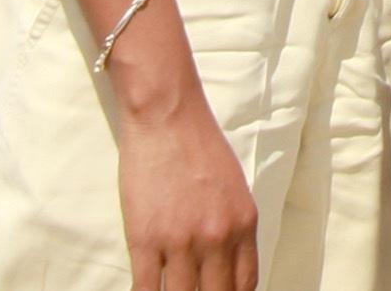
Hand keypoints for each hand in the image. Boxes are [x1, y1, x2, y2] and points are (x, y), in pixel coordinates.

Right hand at [116, 89, 261, 290]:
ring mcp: (181, 241)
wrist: (167, 117)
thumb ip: (234, 228)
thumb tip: (225, 264)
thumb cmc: (199, 146)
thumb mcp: (234, 187)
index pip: (244, 285)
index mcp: (243, 223)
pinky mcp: (146, 240)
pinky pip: (147, 289)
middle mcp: (218, 237)